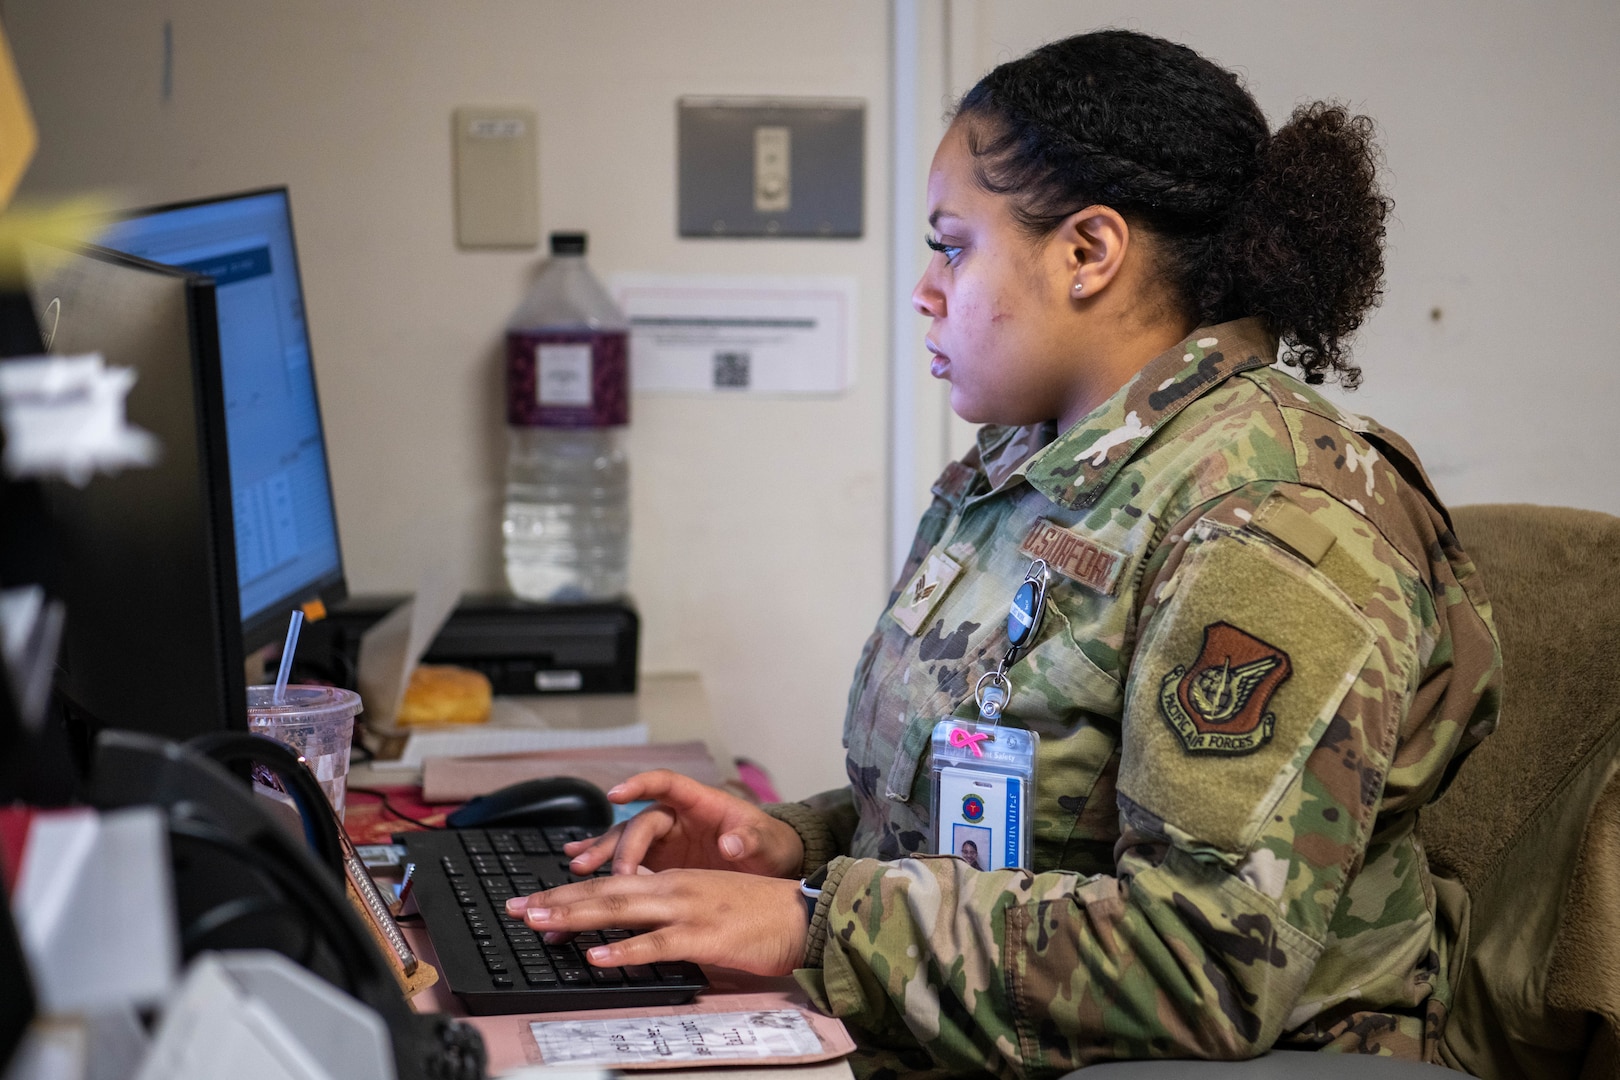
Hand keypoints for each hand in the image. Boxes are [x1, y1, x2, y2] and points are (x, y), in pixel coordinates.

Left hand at [505, 869, 808, 975]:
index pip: (609, 882)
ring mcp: (687, 909)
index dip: (568, 892)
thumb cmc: (755, 912)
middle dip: (557, 901)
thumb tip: (629, 931)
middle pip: (605, 891)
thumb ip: (666, 912)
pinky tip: (598, 956)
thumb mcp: (703, 902)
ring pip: (622, 909)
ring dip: (578, 917)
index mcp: (671, 879)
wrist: (800, 913)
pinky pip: (657, 943)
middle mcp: (672, 887)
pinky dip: (624, 950)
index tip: (533, 902)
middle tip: (518, 910)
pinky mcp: (703, 935)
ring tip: (543, 924)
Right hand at [563, 769, 803, 877]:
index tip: (617, 793)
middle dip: (620, 843)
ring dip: (603, 852)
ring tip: (579, 865)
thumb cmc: (771, 846)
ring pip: (626, 840)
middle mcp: (679, 816)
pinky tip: (580, 865)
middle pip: (640, 821)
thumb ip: (752, 841)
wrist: (773, 867)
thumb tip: (733, 843)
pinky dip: (606, 862)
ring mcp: (668, 839)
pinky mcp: (662, 860)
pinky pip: (628, 858)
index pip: (666, 784)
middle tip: (610, 871)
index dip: (641, 785)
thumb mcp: (769, 844)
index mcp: (703, 802)